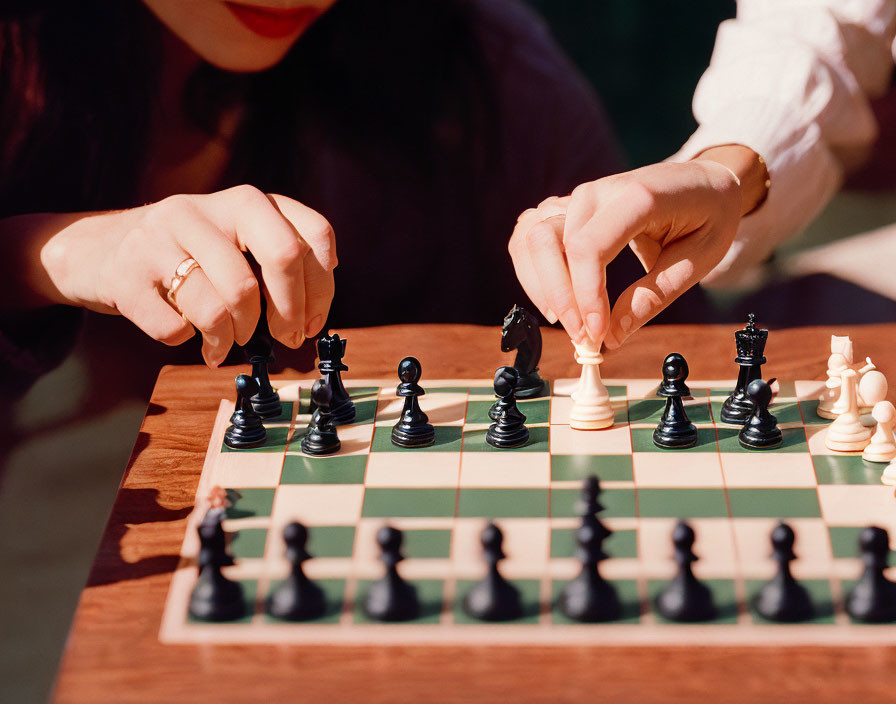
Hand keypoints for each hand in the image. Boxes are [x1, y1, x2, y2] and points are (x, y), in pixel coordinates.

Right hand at [39, 185, 336, 365]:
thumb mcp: (233, 241)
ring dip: (234, 337)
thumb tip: (314, 312)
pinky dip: (189, 341)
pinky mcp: (127, 275)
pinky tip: (186, 334)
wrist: (96, 250)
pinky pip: (177, 327)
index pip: (312, 235)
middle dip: (290, 311)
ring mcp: (162, 237)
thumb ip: (276, 262)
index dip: (322, 288)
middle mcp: (207, 209)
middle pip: (282, 256)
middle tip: (285, 339)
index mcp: (245, 201)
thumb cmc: (185, 256)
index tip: (312, 322)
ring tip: (226, 343)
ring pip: (228, 301)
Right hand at [508, 160, 741, 348]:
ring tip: (566, 320)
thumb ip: (654, 297)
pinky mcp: (568, 208)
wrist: (705, 180)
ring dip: (539, 285)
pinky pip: (529, 235)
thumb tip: (613, 337)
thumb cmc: (709, 216)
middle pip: (547, 241)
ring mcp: (578, 197)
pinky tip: (552, 299)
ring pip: (530, 237)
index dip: (585, 295)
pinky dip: (530, 270)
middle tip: (583, 337)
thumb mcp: (699, 260)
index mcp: (637, 196)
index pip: (588, 246)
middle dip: (559, 296)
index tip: (596, 333)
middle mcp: (598, 191)